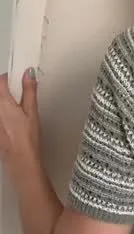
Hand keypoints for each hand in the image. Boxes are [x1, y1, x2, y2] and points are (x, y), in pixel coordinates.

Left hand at [0, 70, 42, 186]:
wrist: (19, 160)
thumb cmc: (26, 138)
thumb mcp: (32, 111)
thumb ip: (29, 90)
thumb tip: (29, 73)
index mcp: (2, 102)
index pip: (0, 81)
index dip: (8, 78)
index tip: (16, 80)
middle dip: (5, 92)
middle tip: (16, 96)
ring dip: (4, 105)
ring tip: (14, 112)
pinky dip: (3, 116)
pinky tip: (10, 123)